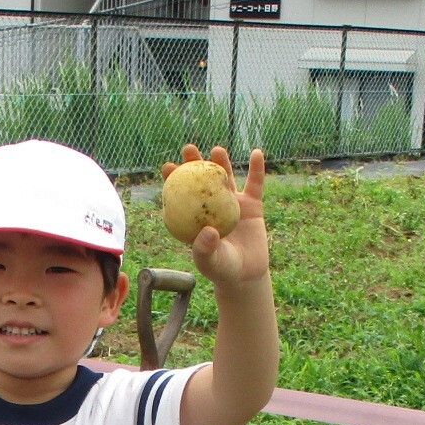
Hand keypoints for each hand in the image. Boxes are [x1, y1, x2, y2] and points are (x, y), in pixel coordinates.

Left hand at [163, 145, 268, 290]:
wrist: (247, 275)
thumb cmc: (223, 270)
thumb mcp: (211, 262)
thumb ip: (205, 249)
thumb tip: (207, 230)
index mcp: (196, 217)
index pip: (182, 194)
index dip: (174, 179)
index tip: (168, 166)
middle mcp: (212, 206)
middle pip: (202, 180)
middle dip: (194, 163)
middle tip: (189, 149)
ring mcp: (232, 204)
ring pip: (226, 178)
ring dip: (221, 162)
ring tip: (216, 150)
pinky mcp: (253, 205)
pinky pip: (256, 184)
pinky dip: (257, 168)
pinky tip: (256, 152)